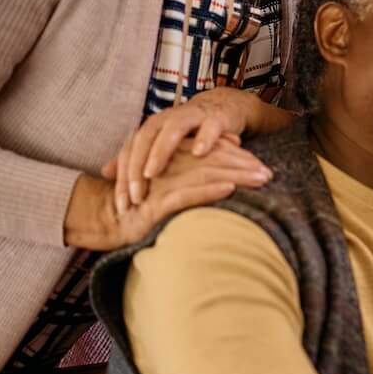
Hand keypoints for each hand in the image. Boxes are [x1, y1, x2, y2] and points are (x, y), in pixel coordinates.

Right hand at [66, 139, 270, 250]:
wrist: (103, 219)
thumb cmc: (140, 207)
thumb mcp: (168, 190)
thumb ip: (190, 180)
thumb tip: (224, 180)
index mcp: (172, 160)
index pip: (210, 154)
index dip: (237, 159)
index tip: (262, 166)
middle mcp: (169, 167)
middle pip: (213, 161)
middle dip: (244, 166)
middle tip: (270, 173)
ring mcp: (161, 183)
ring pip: (204, 174)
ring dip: (236, 176)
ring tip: (260, 179)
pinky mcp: (154, 203)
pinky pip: (185, 195)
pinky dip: (208, 191)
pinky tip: (229, 189)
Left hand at [105, 88, 286, 209]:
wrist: (222, 108)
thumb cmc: (189, 133)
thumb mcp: (160, 145)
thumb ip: (134, 157)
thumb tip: (104, 173)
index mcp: (152, 128)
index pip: (130, 152)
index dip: (124, 179)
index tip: (122, 205)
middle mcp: (167, 119)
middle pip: (144, 140)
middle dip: (136, 168)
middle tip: (135, 195)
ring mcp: (192, 116)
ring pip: (172, 130)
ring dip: (160, 151)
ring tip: (153, 173)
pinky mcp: (216, 118)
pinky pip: (210, 127)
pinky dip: (204, 138)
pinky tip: (199, 153)